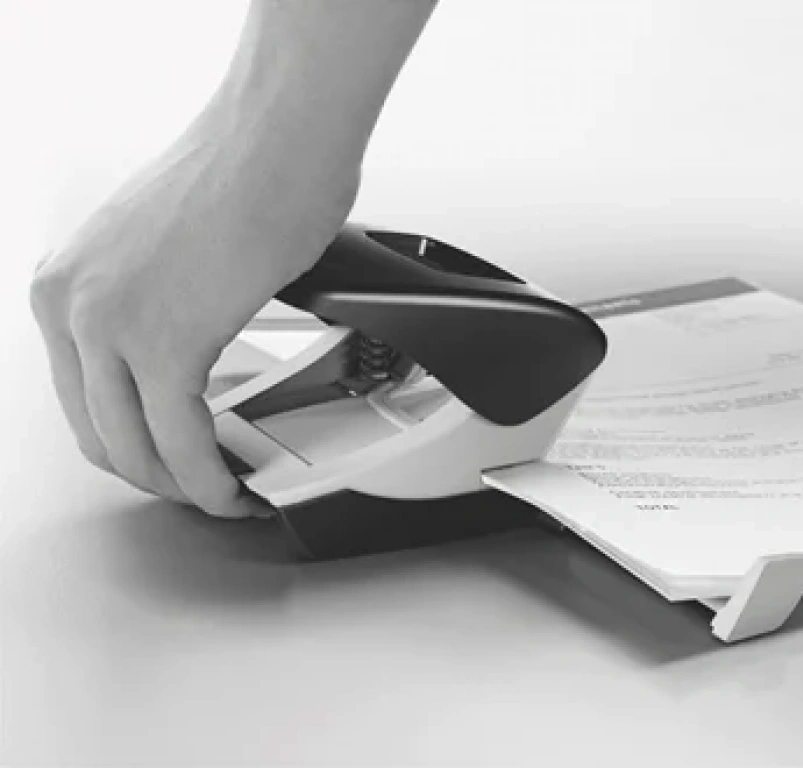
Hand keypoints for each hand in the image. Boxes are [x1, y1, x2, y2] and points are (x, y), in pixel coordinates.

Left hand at [29, 125, 359, 517]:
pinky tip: (236, 484)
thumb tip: (187, 362)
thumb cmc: (245, 177)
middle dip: (158, 480)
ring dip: (186, 489)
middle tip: (206, 490)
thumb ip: (151, 311)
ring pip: (136, 451)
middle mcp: (69, 305)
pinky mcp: (165, 344)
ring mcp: (110, 325)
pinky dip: (212, 479)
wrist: (278, 140)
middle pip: (101, 438)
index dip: (132, 450)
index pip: (82, 403)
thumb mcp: (163, 255)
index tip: (174, 464)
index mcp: (64, 284)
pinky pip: (183, 443)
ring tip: (228, 494)